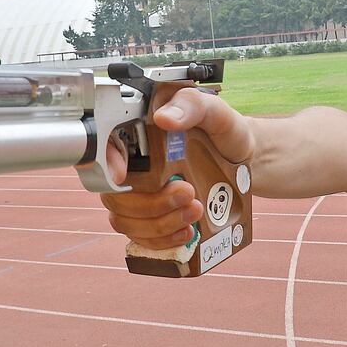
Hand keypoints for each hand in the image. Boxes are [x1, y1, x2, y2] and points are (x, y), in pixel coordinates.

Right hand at [100, 87, 252, 249]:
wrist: (244, 159)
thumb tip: (164, 118)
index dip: (104, 165)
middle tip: (187, 193)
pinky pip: (141, 238)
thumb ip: (191, 106)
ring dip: (159, 224)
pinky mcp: (151, 219)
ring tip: (194, 211)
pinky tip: (186, 231)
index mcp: (137, 135)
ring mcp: (139, 196)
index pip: (102, 150)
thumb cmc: (225, 132)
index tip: (123, 177)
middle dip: (149, 203)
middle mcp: (132, 167)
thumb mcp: (214, 112)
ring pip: (126, 221)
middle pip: (114, 196)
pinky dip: (161, 240)